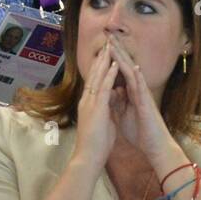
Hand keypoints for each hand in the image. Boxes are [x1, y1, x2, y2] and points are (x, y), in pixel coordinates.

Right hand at [72, 41, 119, 170]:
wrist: (88, 156)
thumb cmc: (96, 144)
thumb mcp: (101, 122)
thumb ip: (104, 110)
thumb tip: (108, 105)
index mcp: (88, 104)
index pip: (93, 81)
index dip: (98, 67)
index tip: (104, 55)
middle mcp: (86, 100)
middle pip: (93, 74)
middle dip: (100, 59)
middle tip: (106, 43)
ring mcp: (90, 103)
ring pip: (97, 77)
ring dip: (104, 61)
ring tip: (110, 47)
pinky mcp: (96, 107)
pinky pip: (103, 87)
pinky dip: (109, 74)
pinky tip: (114, 64)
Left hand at [107, 36, 175, 161]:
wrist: (155, 146)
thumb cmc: (141, 133)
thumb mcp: (123, 115)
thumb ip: (117, 103)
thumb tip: (110, 94)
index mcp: (130, 93)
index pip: (119, 71)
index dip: (111, 58)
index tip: (103, 45)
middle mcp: (137, 90)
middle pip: (125, 66)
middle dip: (117, 51)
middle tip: (109, 34)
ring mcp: (143, 95)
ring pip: (132, 72)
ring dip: (124, 58)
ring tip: (116, 44)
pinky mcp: (147, 103)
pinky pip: (141, 87)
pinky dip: (136, 76)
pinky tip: (133, 66)